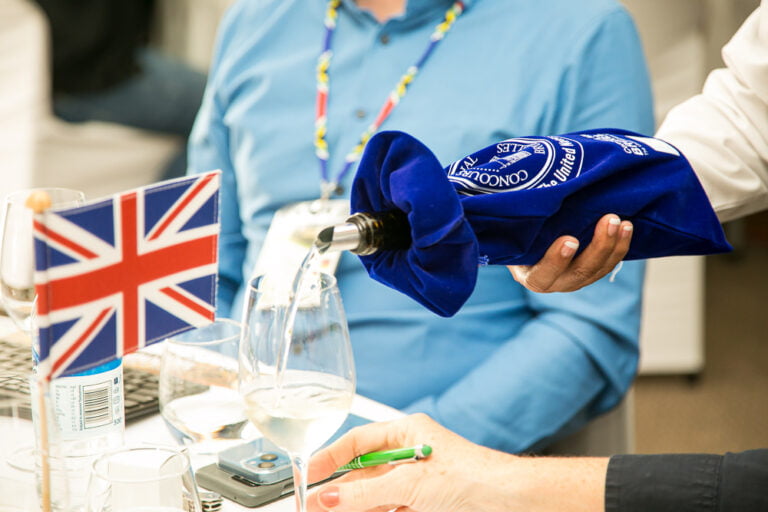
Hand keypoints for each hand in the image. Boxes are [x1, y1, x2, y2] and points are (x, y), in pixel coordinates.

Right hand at [307, 414, 515, 511]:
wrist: (510, 502)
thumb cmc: (473, 477)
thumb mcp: (410, 483)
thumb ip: (366, 492)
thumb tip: (329, 499)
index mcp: (408, 432)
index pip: (358, 441)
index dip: (331, 457)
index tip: (309, 475)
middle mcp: (411, 454)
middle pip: (363, 473)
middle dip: (338, 491)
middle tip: (311, 507)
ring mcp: (418, 482)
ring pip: (374, 495)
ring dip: (352, 507)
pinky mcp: (425, 505)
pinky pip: (389, 508)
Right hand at [508, 214, 632, 292]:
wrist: (524, 239)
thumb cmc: (514, 232)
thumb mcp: (510, 231)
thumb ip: (517, 225)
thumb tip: (514, 204)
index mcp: (529, 276)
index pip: (543, 274)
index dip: (556, 260)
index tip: (570, 240)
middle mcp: (553, 283)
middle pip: (579, 273)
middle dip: (598, 247)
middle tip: (610, 220)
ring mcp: (573, 279)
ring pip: (598, 270)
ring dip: (613, 246)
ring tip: (623, 222)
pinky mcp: (588, 272)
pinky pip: (607, 264)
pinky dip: (619, 247)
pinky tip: (627, 227)